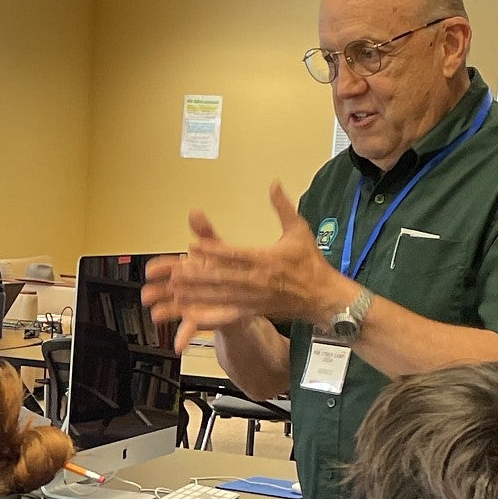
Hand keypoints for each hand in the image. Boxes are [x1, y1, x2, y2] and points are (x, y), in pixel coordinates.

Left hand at [142, 182, 355, 349]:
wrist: (323, 297)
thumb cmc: (310, 262)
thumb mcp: (299, 231)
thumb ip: (283, 207)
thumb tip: (274, 183)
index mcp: (266, 259)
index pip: (235, 254)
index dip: (213, 251)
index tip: (193, 246)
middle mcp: (257, 280)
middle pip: (221, 278)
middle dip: (196, 275)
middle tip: (173, 272)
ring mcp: (254, 298)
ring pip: (220, 296)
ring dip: (196, 294)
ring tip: (174, 290)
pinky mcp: (253, 311)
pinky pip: (227, 313)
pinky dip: (209, 314)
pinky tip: (192, 314)